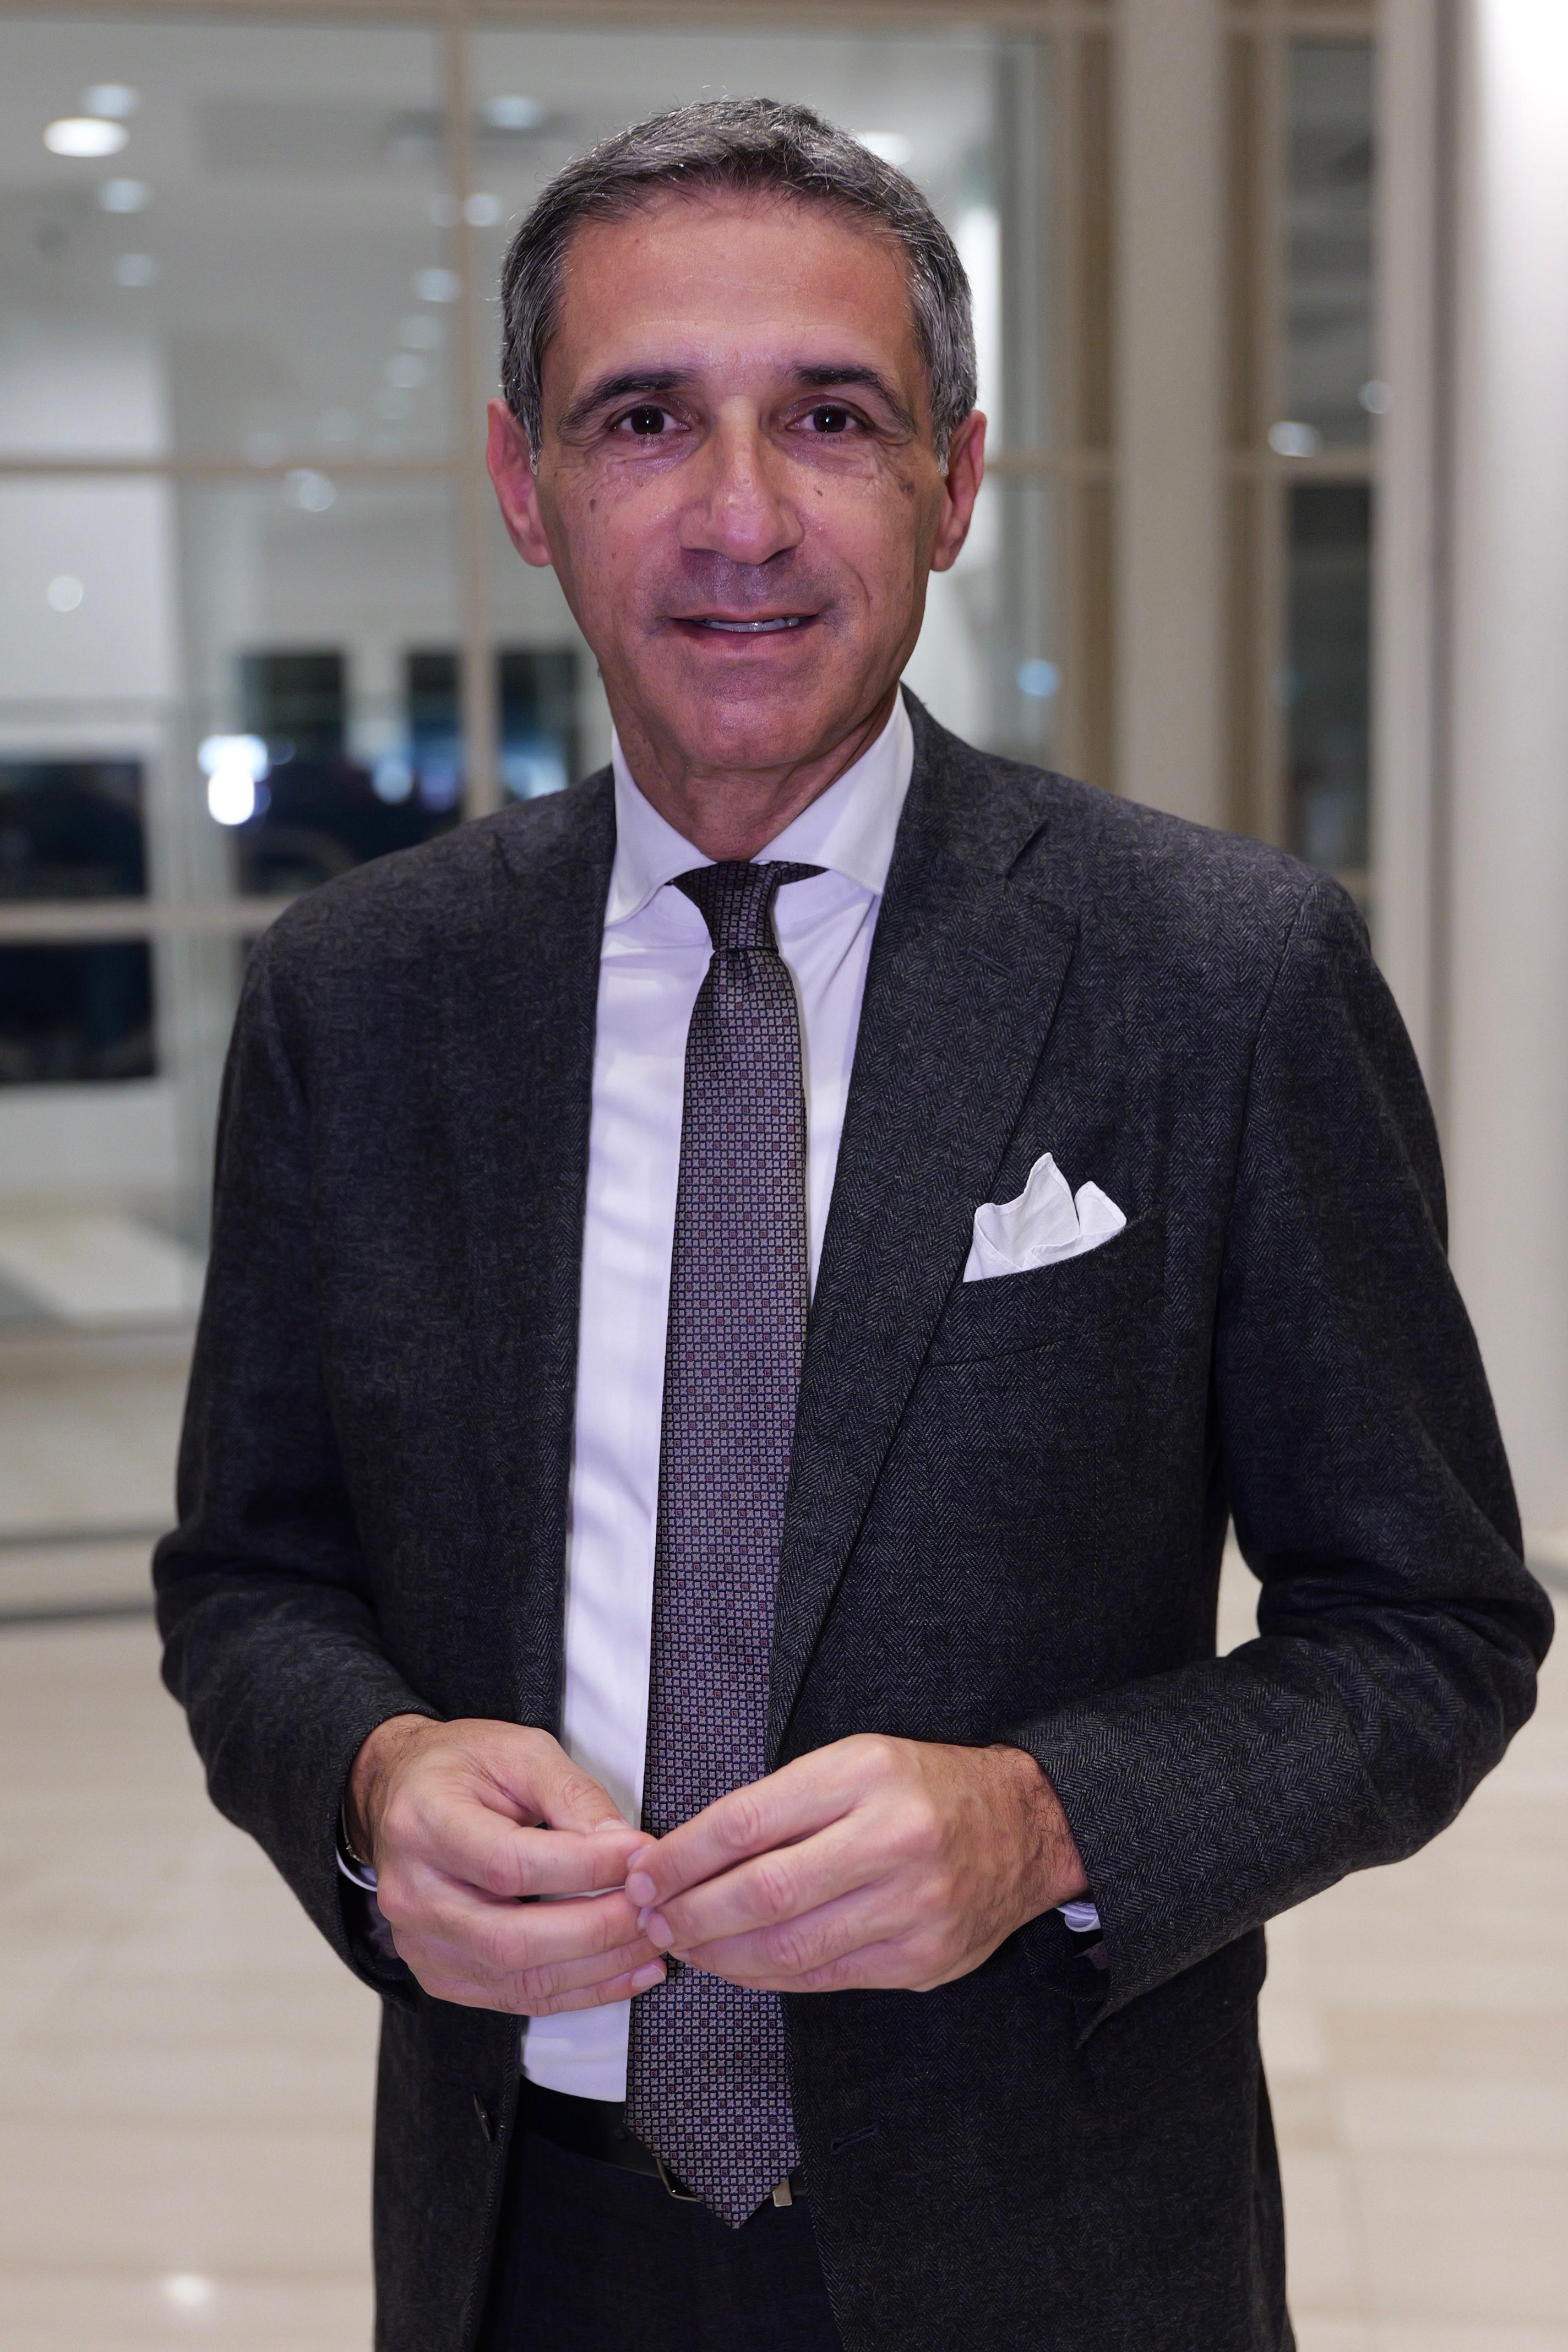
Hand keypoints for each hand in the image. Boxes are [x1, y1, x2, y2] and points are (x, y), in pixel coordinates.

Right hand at [347, 1715, 665, 2015]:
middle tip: (655, 1910)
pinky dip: (576, 1991)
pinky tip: (622, 1972)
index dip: (585, 1867)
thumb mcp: (520, 1752)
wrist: (402, 1793)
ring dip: (597, 1969)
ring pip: (517, 1979)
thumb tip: (626, 1849)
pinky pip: (515, 1998)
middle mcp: (412, 1894)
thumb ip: (573, 1795)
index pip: (511, 1864)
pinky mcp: (440, 1973)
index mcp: (424, 1825)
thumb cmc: (463, 1766)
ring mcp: (420, 1943)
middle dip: (598, 1930)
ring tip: (652, 1945)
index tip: (642, 1854)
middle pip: (512, 1937)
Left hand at [622, 1735, 1086, 1994]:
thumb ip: (781, 1805)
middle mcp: (892, 1839)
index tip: (645, 1872)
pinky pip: (825, 1978)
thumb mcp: (855, 1762)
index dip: (682, 1856)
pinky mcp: (924, 1960)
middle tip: (650, 1917)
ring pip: (788, 1948)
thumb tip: (691, 1854)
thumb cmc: (925, 1788)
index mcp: (865, 1774)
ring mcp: (913, 1907)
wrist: (1027, 1825)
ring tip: (685, 1944)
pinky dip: (769, 1977)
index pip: (747, 1821)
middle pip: (761, 1892)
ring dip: (719, 1953)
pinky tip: (738, 1964)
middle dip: (689, 1912)